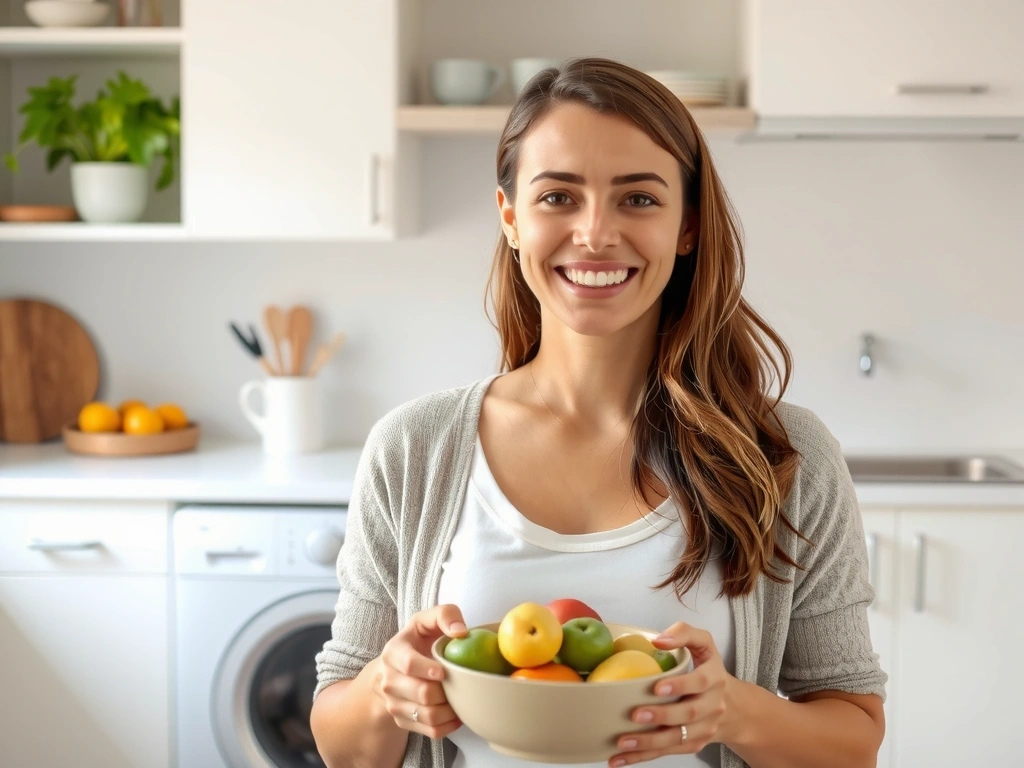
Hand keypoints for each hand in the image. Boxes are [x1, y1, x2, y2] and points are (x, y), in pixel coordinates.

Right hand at [374, 604, 466, 739]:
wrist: (393, 670)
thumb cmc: (417, 642)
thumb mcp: (426, 621)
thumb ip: (445, 615)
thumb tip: (461, 632)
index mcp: (393, 652)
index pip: (408, 664)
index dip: (427, 669)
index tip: (443, 671)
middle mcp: (389, 680)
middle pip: (422, 694)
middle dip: (447, 691)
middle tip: (461, 683)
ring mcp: (394, 704)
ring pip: (428, 716)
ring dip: (451, 710)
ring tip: (461, 697)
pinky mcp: (403, 722)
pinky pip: (431, 731)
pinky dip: (450, 725)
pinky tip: (458, 712)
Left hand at [608, 622, 733, 766]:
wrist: (735, 708)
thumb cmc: (709, 669)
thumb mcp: (704, 644)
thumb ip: (684, 633)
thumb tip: (657, 640)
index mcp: (715, 678)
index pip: (700, 682)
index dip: (680, 685)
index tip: (657, 687)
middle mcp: (713, 705)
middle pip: (689, 714)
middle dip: (662, 716)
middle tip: (635, 715)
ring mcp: (704, 729)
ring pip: (677, 739)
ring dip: (649, 743)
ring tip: (623, 742)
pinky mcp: (693, 745)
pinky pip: (668, 752)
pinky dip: (643, 757)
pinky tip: (620, 758)